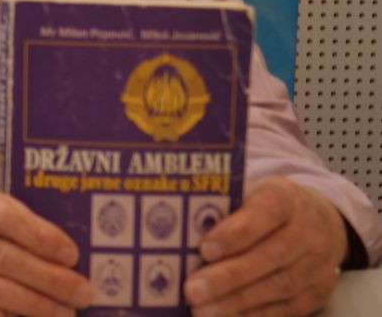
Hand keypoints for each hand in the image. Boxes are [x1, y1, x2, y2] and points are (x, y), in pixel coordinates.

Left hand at [184, 177, 347, 316]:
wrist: (318, 219)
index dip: (236, 232)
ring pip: (280, 285)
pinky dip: (256, 315)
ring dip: (238, 301)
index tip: (205, 249)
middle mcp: (308, 230)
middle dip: (229, 276)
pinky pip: (289, 307)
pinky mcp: (319, 290)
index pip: (266, 211)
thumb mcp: (247, 192)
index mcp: (285, 197)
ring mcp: (318, 262)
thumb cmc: (264, 206)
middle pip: (271, 255)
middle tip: (193, 290)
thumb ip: (220, 207)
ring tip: (203, 310)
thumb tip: (176, 229)